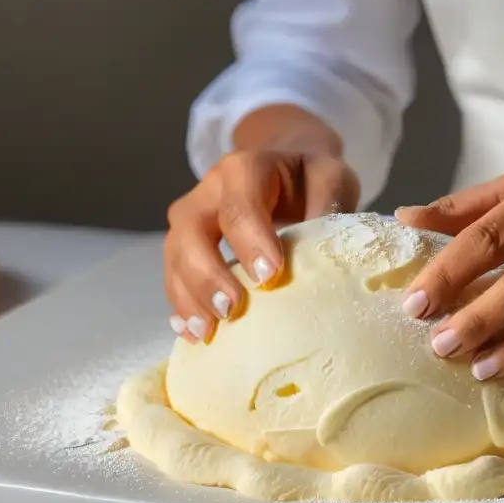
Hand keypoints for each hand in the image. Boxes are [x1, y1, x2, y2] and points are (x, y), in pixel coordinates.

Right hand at [164, 149, 358, 342]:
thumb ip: (328, 207)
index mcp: (246, 169)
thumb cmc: (310, 178)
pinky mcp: (186, 244)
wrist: (288, 169)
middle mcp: (209, 190)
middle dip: (207, 274)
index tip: (269, 277)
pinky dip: (181, 304)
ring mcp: (193, 217)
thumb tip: (325, 254)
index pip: (240, 205)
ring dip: (188, 295)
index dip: (251, 242)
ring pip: (174, 255)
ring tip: (206, 333)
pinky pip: (173, 274)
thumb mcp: (330, 178)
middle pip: (191, 230)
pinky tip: (192, 333)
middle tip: (231, 309)